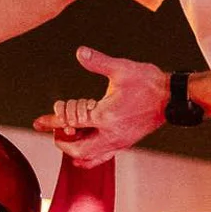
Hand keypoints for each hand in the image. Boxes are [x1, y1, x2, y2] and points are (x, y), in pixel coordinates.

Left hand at [33, 47, 167, 164]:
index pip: (71, 122)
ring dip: (74, 151)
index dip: (52, 121)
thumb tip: (80, 53)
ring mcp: (119, 142)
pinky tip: (86, 142)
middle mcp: (111, 135)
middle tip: (55, 130)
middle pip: (77, 150)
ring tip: (68, 138)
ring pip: (90, 158)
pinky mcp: (125, 143)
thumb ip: (98, 62)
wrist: (172, 98)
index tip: (39, 121)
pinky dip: (89, 155)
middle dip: (62, 142)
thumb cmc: (149, 84)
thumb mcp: (122, 69)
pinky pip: (102, 157)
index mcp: (106, 117)